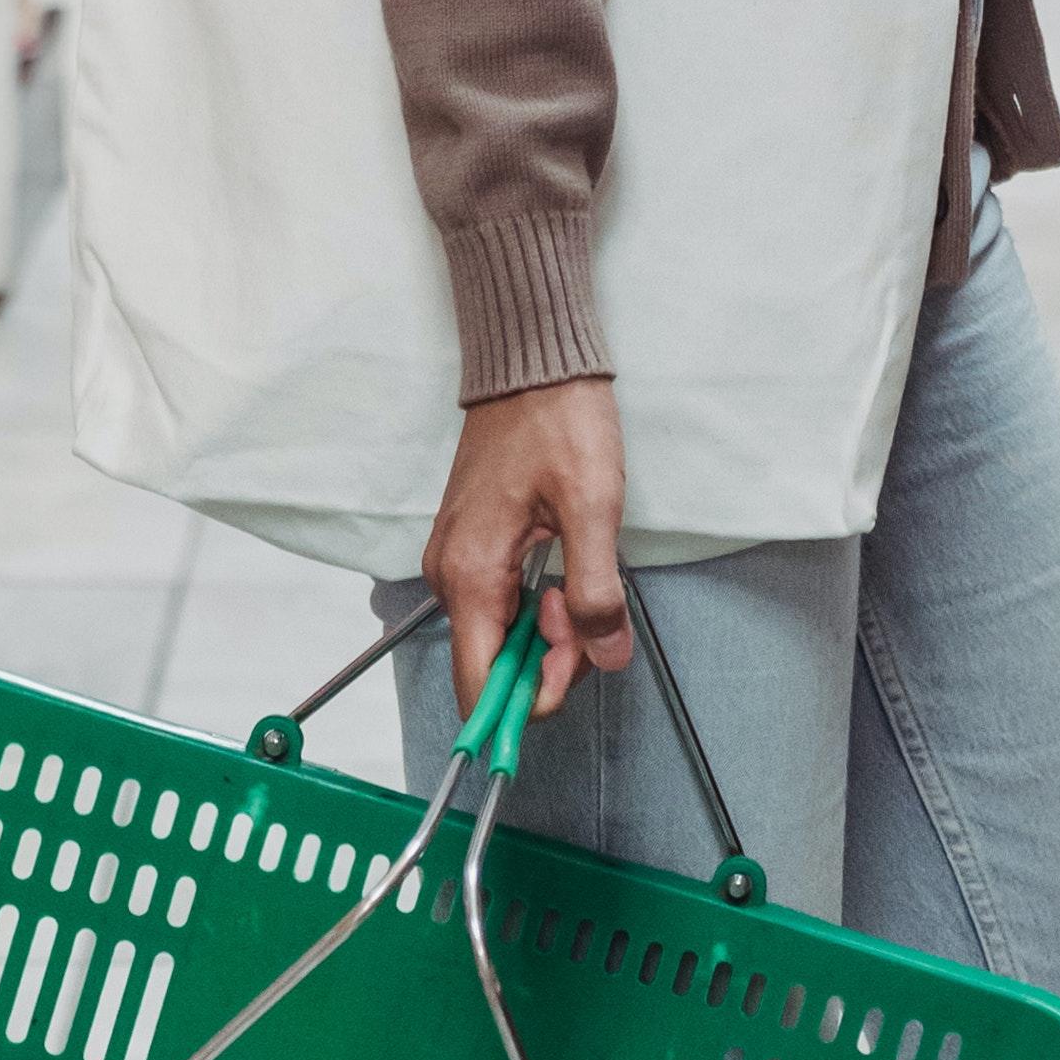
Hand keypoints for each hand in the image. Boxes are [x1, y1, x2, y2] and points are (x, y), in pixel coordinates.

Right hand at [424, 377, 631, 726]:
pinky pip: (502, 605)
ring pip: (502, 636)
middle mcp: (451, 578)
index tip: (580, 660)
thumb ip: (596, 590)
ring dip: (548, 631)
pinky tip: (564, 572)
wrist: (532, 362)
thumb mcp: (592, 505)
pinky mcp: (473, 548)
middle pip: (494, 666)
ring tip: (581, 577)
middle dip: (550, 657)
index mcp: (470, 575)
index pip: (479, 688)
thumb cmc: (558, 421)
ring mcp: (459, 562)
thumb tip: (608, 656)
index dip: (531, 697)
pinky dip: (536, 606)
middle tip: (593, 609)